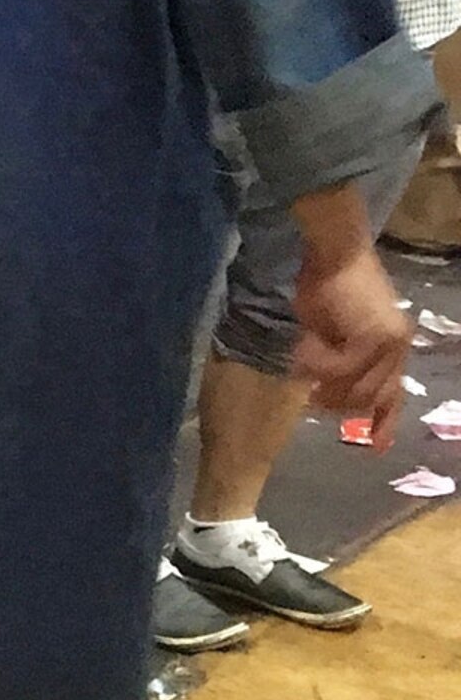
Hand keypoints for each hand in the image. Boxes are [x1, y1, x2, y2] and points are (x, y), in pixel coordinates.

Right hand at [291, 235, 409, 432]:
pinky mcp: (373, 337)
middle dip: (339, 404)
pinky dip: (318, 363)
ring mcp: (388, 343)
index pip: (393, 393)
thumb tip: (320, 386)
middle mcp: (397, 347)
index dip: (384, 422)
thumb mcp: (329, 329)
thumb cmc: (325, 282)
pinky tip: (303, 348)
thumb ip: (334, 357)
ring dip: (325, 383)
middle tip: (310, 398)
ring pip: (357, 387)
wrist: (332, 251)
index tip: (375, 448)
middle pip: (371, 397)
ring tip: (301, 368)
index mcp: (392, 346)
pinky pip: (342, 368)